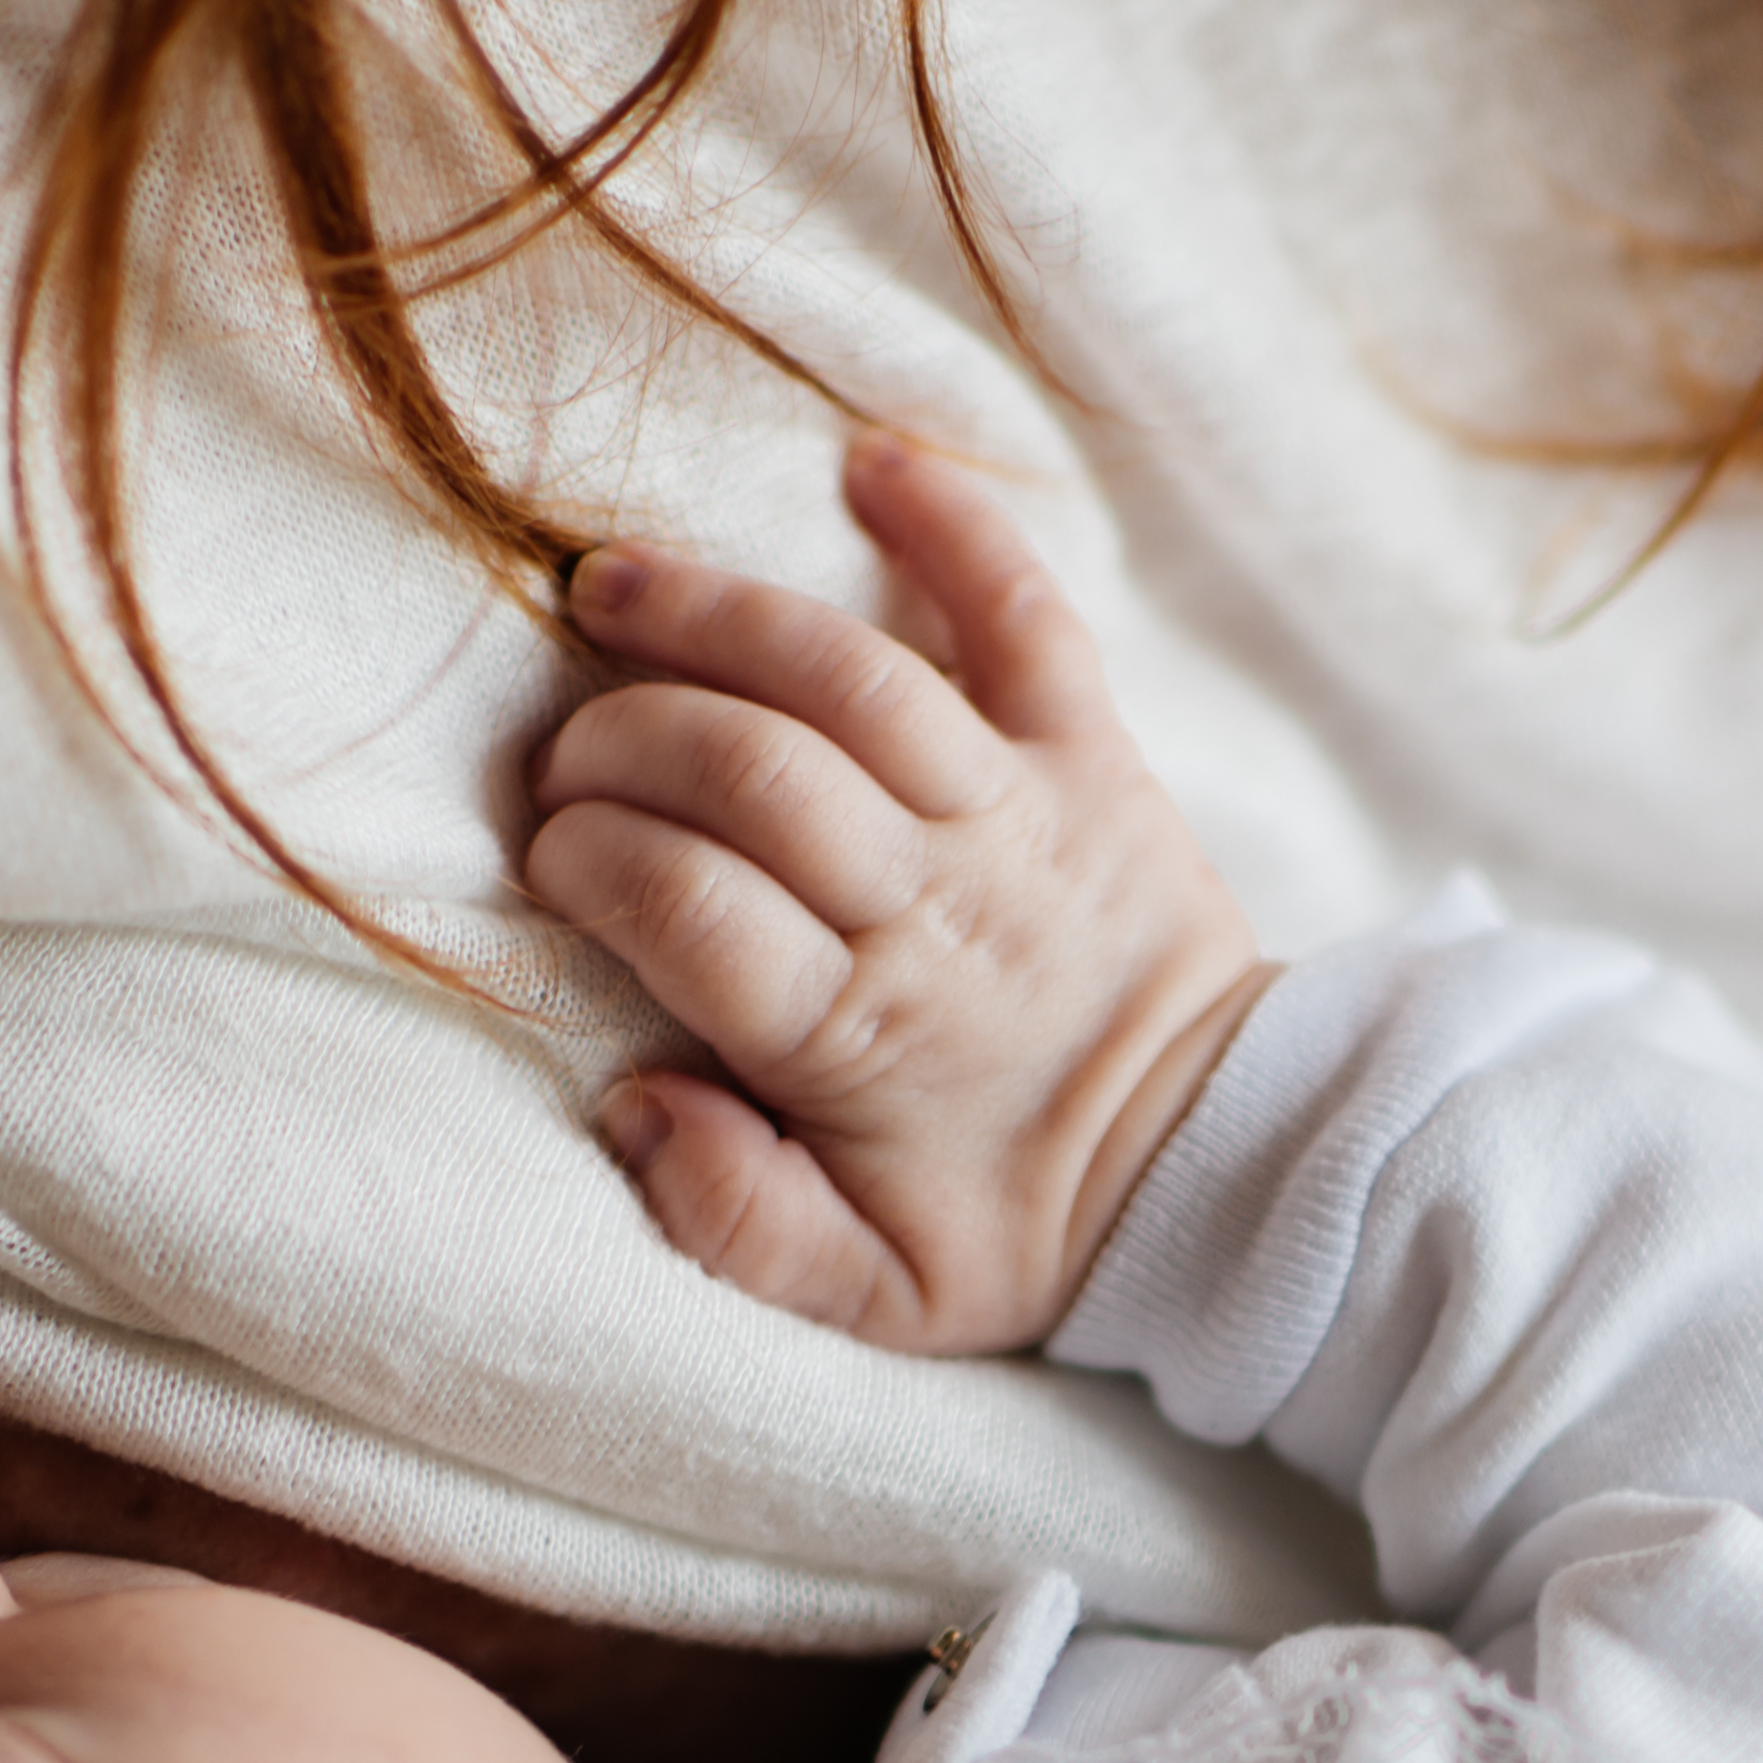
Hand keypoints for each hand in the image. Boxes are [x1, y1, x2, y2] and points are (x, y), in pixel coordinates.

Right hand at [525, 433, 1266, 1353]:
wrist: (1215, 1169)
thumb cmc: (1018, 1225)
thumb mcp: (875, 1297)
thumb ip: (735, 1222)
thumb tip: (633, 1106)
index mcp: (863, 1039)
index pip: (685, 904)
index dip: (588, 857)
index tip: (547, 856)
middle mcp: (938, 908)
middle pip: (747, 769)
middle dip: (620, 738)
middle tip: (564, 756)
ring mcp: (1021, 816)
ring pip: (850, 673)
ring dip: (715, 610)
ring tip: (612, 587)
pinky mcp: (1094, 754)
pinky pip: (1027, 611)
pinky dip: (954, 522)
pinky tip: (867, 465)